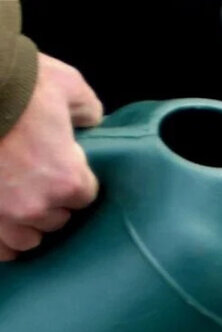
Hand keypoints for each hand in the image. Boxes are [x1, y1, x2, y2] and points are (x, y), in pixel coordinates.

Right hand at [0, 53, 102, 260]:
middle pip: (56, 219)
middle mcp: (37, 206)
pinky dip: (2, 240)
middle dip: (49, 200)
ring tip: (17, 201)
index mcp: (68, 180)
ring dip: (25, 223)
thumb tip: (92, 120)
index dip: (72, 179)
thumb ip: (86, 109)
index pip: (84, 196)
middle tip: (33, 178)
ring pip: (26, 238)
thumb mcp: (66, 85)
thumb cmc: (18, 82)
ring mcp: (3, 215)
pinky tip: (3, 226)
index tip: (60, 165)